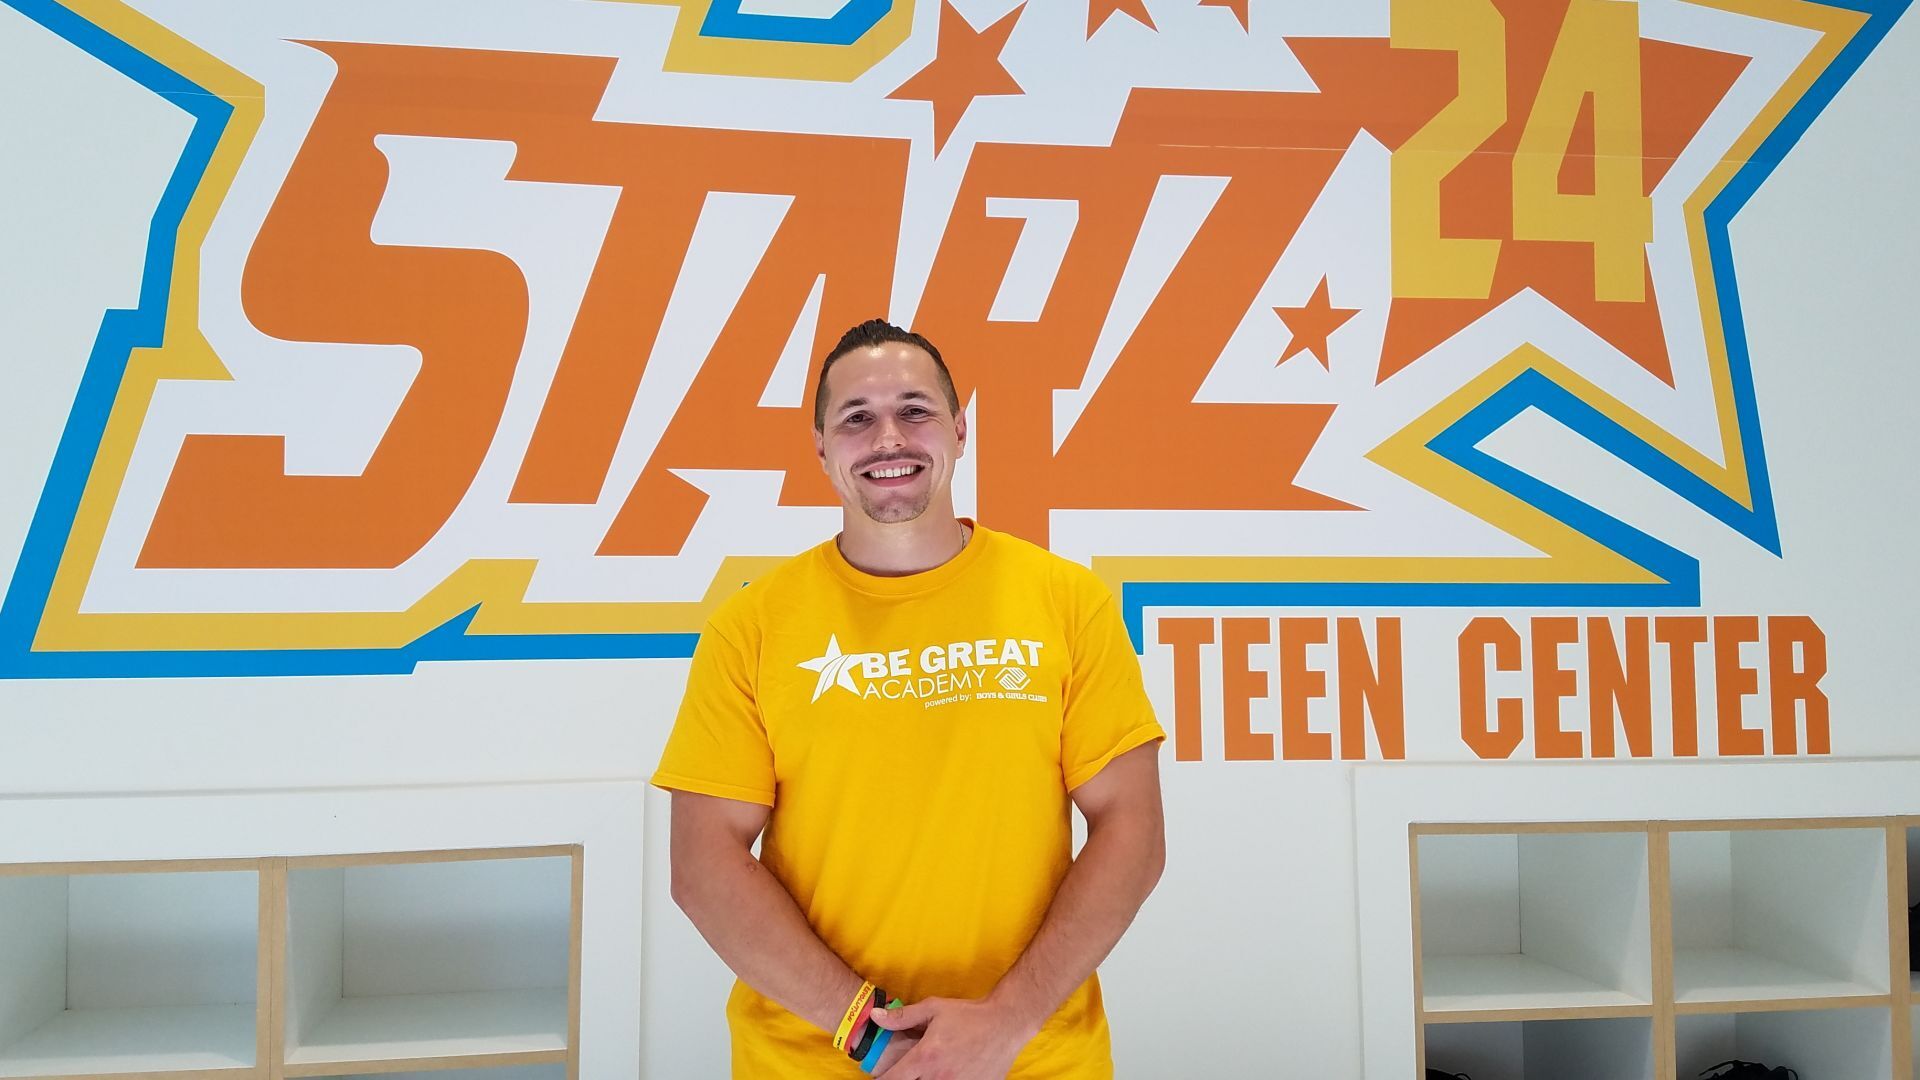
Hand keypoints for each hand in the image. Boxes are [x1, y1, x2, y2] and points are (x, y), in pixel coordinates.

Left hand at [867, 997, 1038, 1079]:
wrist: (1006, 1023)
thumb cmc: (968, 1015)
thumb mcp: (933, 1009)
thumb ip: (902, 1017)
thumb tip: (874, 1016)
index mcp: (925, 1057)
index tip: (883, 1077)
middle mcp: (939, 1077)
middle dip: (908, 1079)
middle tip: (912, 1070)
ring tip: (932, 1071)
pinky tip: (953, 1072)